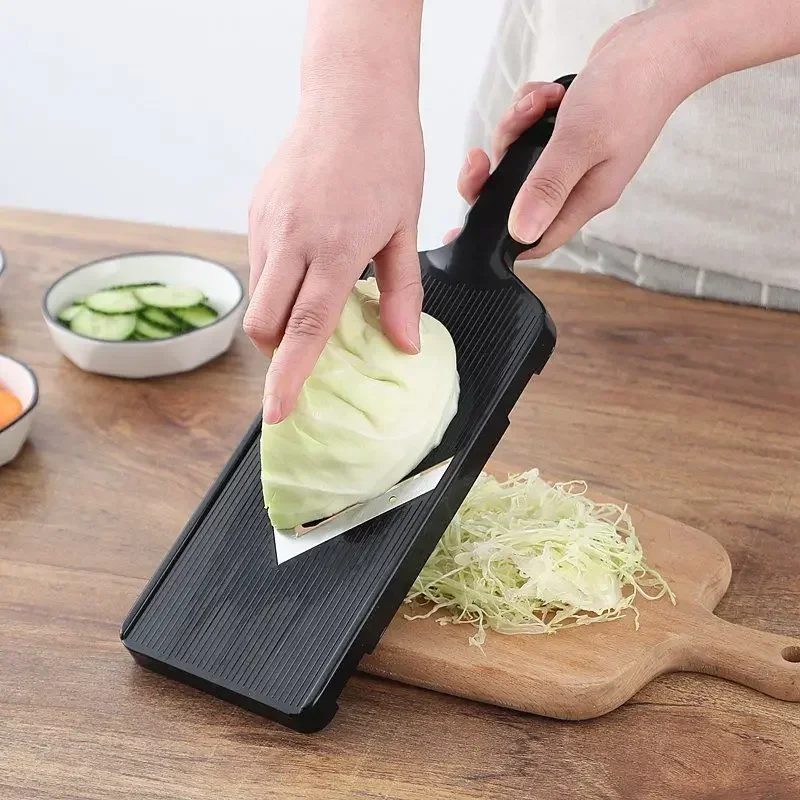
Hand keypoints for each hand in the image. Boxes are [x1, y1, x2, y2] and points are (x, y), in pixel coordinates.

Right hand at [245, 94, 423, 423]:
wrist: (352, 95)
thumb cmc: (388, 156)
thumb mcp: (405, 227)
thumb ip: (401, 291)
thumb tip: (403, 345)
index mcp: (336, 247)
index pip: (305, 329)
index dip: (289, 377)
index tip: (277, 413)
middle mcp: (292, 239)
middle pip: (265, 324)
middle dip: (278, 353)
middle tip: (309, 353)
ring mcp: (267, 224)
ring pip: (256, 298)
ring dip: (276, 318)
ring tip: (312, 303)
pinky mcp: (256, 212)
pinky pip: (257, 266)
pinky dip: (276, 285)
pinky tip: (306, 267)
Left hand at [447, 5, 711, 257]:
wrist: (661, 43)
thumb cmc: (629, 91)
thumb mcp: (579, 142)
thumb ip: (547, 187)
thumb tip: (520, 232)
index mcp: (585, 198)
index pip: (535, 239)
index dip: (500, 241)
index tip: (464, 230)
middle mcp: (578, 183)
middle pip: (516, 194)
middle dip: (495, 170)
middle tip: (487, 150)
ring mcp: (573, 156)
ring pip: (519, 155)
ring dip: (516, 126)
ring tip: (538, 102)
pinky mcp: (569, 129)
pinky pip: (531, 127)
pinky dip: (530, 107)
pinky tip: (550, 91)